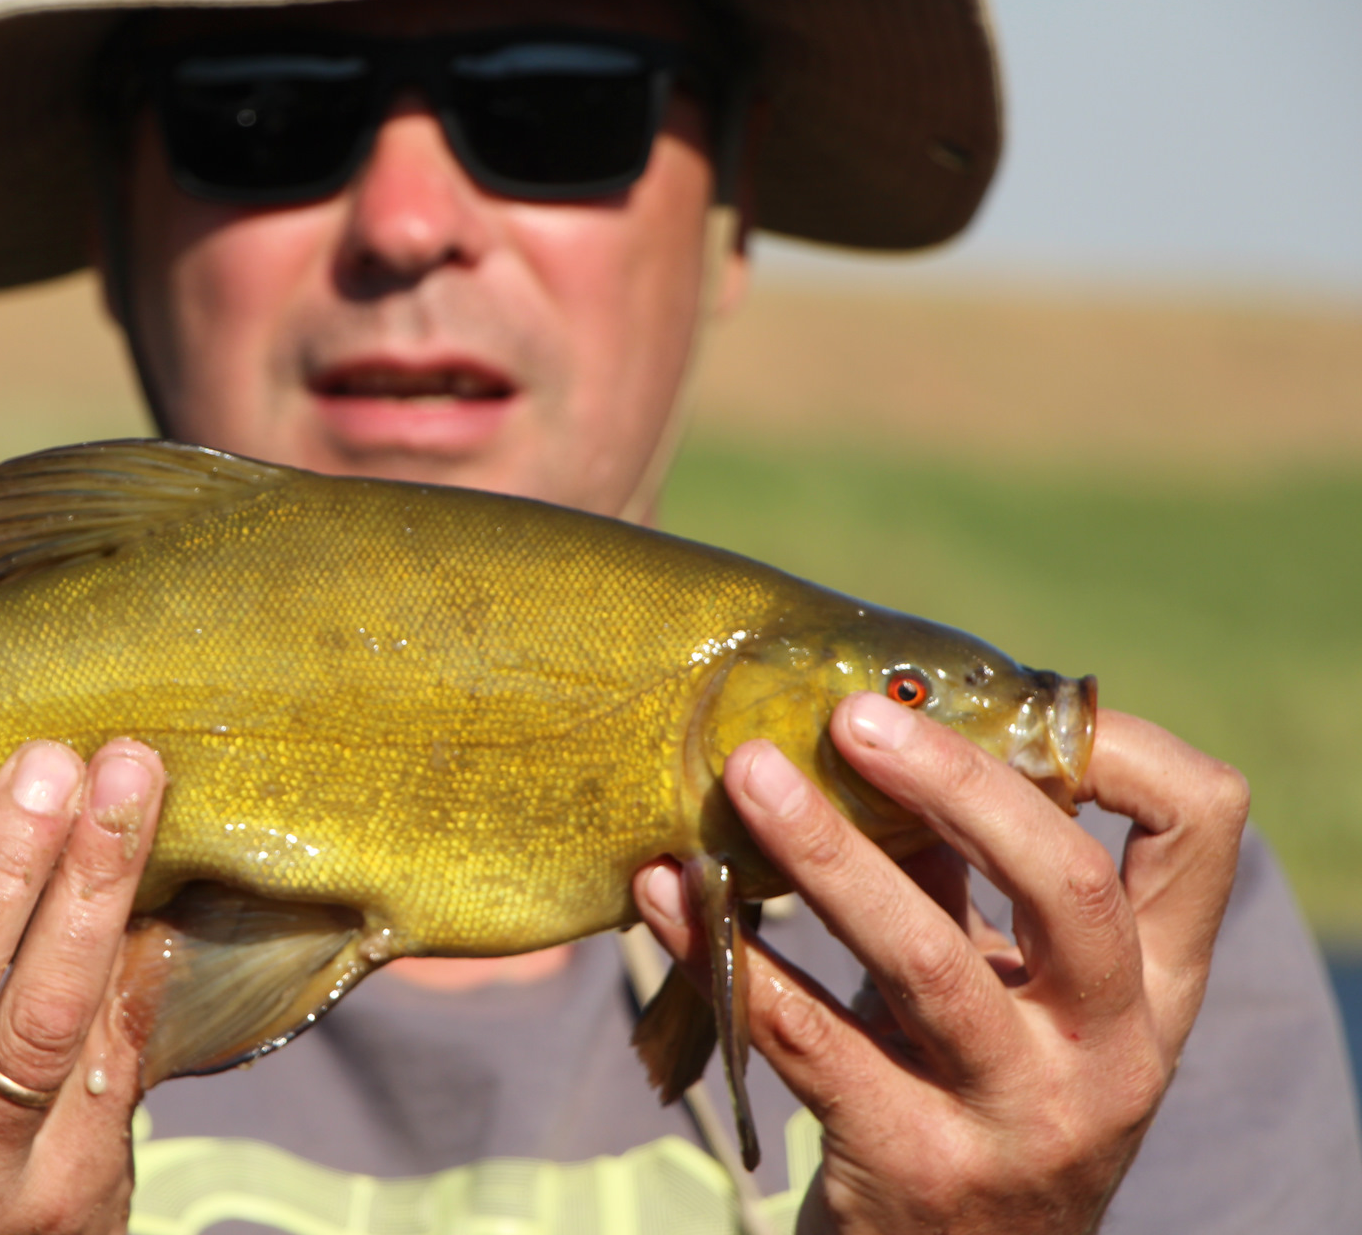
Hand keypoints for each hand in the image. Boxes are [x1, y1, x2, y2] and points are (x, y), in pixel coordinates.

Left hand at [635, 693, 1247, 1234]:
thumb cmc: (981, 1094)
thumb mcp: (1013, 993)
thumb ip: (968, 877)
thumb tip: (878, 728)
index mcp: (1154, 984)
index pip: (1201, 833)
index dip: (1124, 750)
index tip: (1010, 698)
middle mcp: (1110, 1051)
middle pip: (1066, 886)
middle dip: (955, 784)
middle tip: (850, 715)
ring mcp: (1020, 1119)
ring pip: (925, 963)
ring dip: (825, 857)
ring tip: (747, 777)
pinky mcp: (914, 1166)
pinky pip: (807, 1042)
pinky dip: (728, 958)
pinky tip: (665, 894)